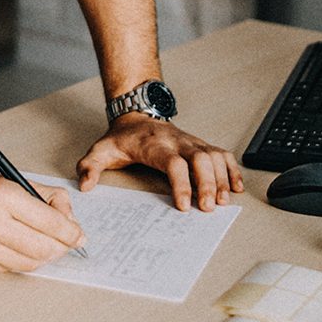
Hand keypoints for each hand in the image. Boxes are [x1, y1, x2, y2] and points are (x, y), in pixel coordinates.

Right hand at [0, 172, 86, 275]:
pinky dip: (17, 261)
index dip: (71, 232)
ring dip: (41, 256)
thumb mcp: (12, 182)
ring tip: (38, 244)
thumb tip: (71, 222)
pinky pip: (9, 270)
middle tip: (64, 243)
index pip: (51, 222)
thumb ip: (47, 197)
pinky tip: (11, 247)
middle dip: (60, 247)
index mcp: (2, 195)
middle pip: (44, 248)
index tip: (78, 236)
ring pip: (29, 264)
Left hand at [78, 116, 244, 210]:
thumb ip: (90, 167)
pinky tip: (235, 187)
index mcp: (154, 144)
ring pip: (214, 156)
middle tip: (209, 208)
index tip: (183, 205)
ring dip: (222, 178)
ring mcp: (191, 141)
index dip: (181, 184)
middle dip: (208, 183)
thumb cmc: (122, 137)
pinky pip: (221, 154)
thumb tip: (85, 186)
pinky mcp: (200, 144)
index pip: (173, 163)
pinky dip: (231, 169)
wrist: (136, 114)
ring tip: (223, 201)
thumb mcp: (100, 150)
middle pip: (200, 159)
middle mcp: (177, 141)